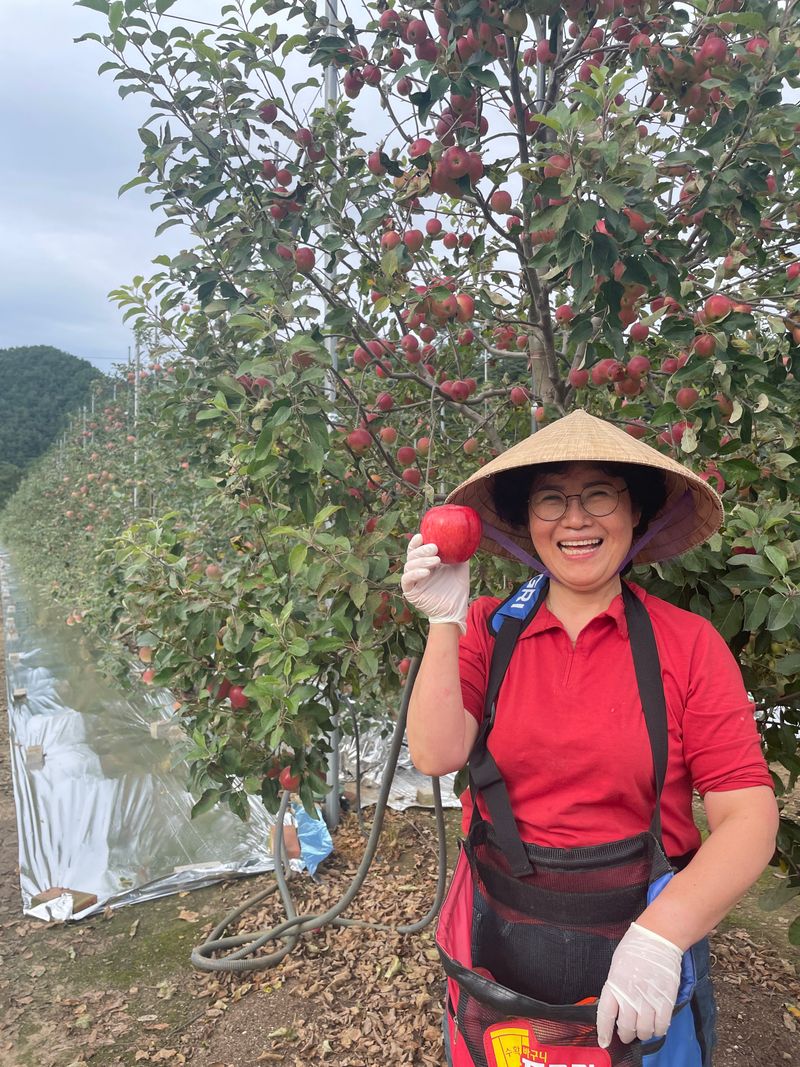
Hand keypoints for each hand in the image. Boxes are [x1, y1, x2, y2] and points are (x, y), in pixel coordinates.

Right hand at [401, 533, 469, 633]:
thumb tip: (463, 539)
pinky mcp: (410, 591)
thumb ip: (459, 554)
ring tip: (436, 560)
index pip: (417, 549)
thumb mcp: (460, 569)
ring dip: (422, 561)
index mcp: (426, 563)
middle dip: (423, 549)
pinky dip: (416, 573)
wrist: (455, 611)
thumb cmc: (457, 590)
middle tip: (435, 547)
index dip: (417, 542)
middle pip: (412, 555)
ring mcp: (413, 580)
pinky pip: (407, 579)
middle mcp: (417, 570)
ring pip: (409, 565)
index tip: (422, 535)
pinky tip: (427, 572)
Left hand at [596, 922, 682, 1046]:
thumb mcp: (616, 967)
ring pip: (645, 1030)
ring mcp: (649, 999)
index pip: (605, 1015)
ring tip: (643, 1028)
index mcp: (614, 984)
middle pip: (626, 1027)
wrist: (658, 938)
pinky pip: (661, 1026)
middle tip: (627, 1033)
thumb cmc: (634, 949)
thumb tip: (617, 1008)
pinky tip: (656, 1025)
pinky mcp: (666, 1000)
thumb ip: (616, 988)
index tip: (604, 1042)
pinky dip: (658, 1030)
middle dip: (626, 1034)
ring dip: (643, 1033)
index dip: (604, 1031)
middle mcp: (630, 995)